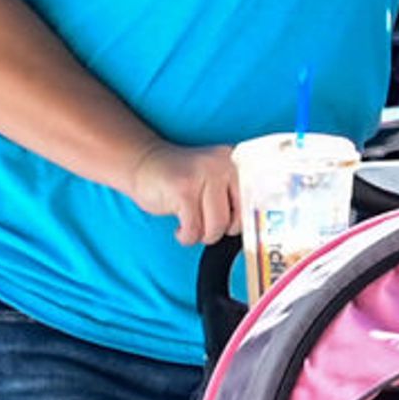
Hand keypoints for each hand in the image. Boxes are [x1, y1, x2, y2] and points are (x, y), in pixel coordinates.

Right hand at [126, 141, 244, 246]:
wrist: (143, 163)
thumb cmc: (180, 180)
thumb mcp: (213, 181)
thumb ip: (233, 196)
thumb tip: (251, 230)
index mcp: (235, 162)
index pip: (255, 201)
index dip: (244, 222)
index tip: (233, 231)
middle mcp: (223, 165)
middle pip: (235, 218)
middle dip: (218, 231)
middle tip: (203, 227)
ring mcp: (203, 175)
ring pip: (216, 226)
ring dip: (201, 235)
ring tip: (190, 227)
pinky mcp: (183, 189)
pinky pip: (194, 229)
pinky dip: (186, 236)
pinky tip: (180, 228)